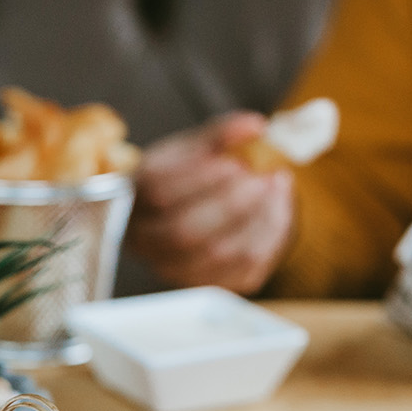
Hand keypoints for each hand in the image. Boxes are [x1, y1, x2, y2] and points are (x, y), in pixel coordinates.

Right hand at [127, 113, 294, 293]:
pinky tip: (278, 208)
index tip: (236, 163)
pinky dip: (269, 238)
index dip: (200, 179)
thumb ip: (220, 134)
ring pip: (219, 255)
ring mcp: (174, 269)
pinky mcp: (208, 284)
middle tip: (263, 178)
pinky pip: (244, 271)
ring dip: (258, 219)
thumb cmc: (183, 177)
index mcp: (134, 199)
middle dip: (232, 204)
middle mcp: (146, 241)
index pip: (159, 192)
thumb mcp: (192, 149)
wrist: (179, 214)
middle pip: (185, 232)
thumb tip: (256, 126)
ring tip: (277, 187)